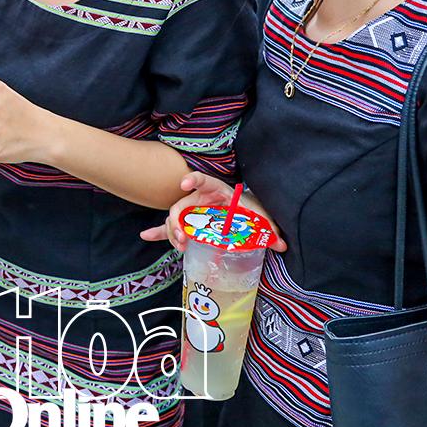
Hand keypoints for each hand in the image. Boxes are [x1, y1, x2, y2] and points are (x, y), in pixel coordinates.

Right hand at [139, 172, 287, 251]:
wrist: (244, 211)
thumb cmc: (249, 209)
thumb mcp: (259, 215)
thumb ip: (269, 228)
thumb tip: (281, 244)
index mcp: (216, 190)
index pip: (203, 180)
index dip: (193, 180)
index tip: (184, 184)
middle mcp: (200, 198)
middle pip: (181, 206)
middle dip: (177, 221)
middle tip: (183, 238)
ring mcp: (192, 211)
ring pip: (174, 219)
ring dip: (172, 232)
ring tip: (180, 246)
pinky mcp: (189, 223)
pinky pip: (170, 227)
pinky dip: (159, 232)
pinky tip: (145, 236)